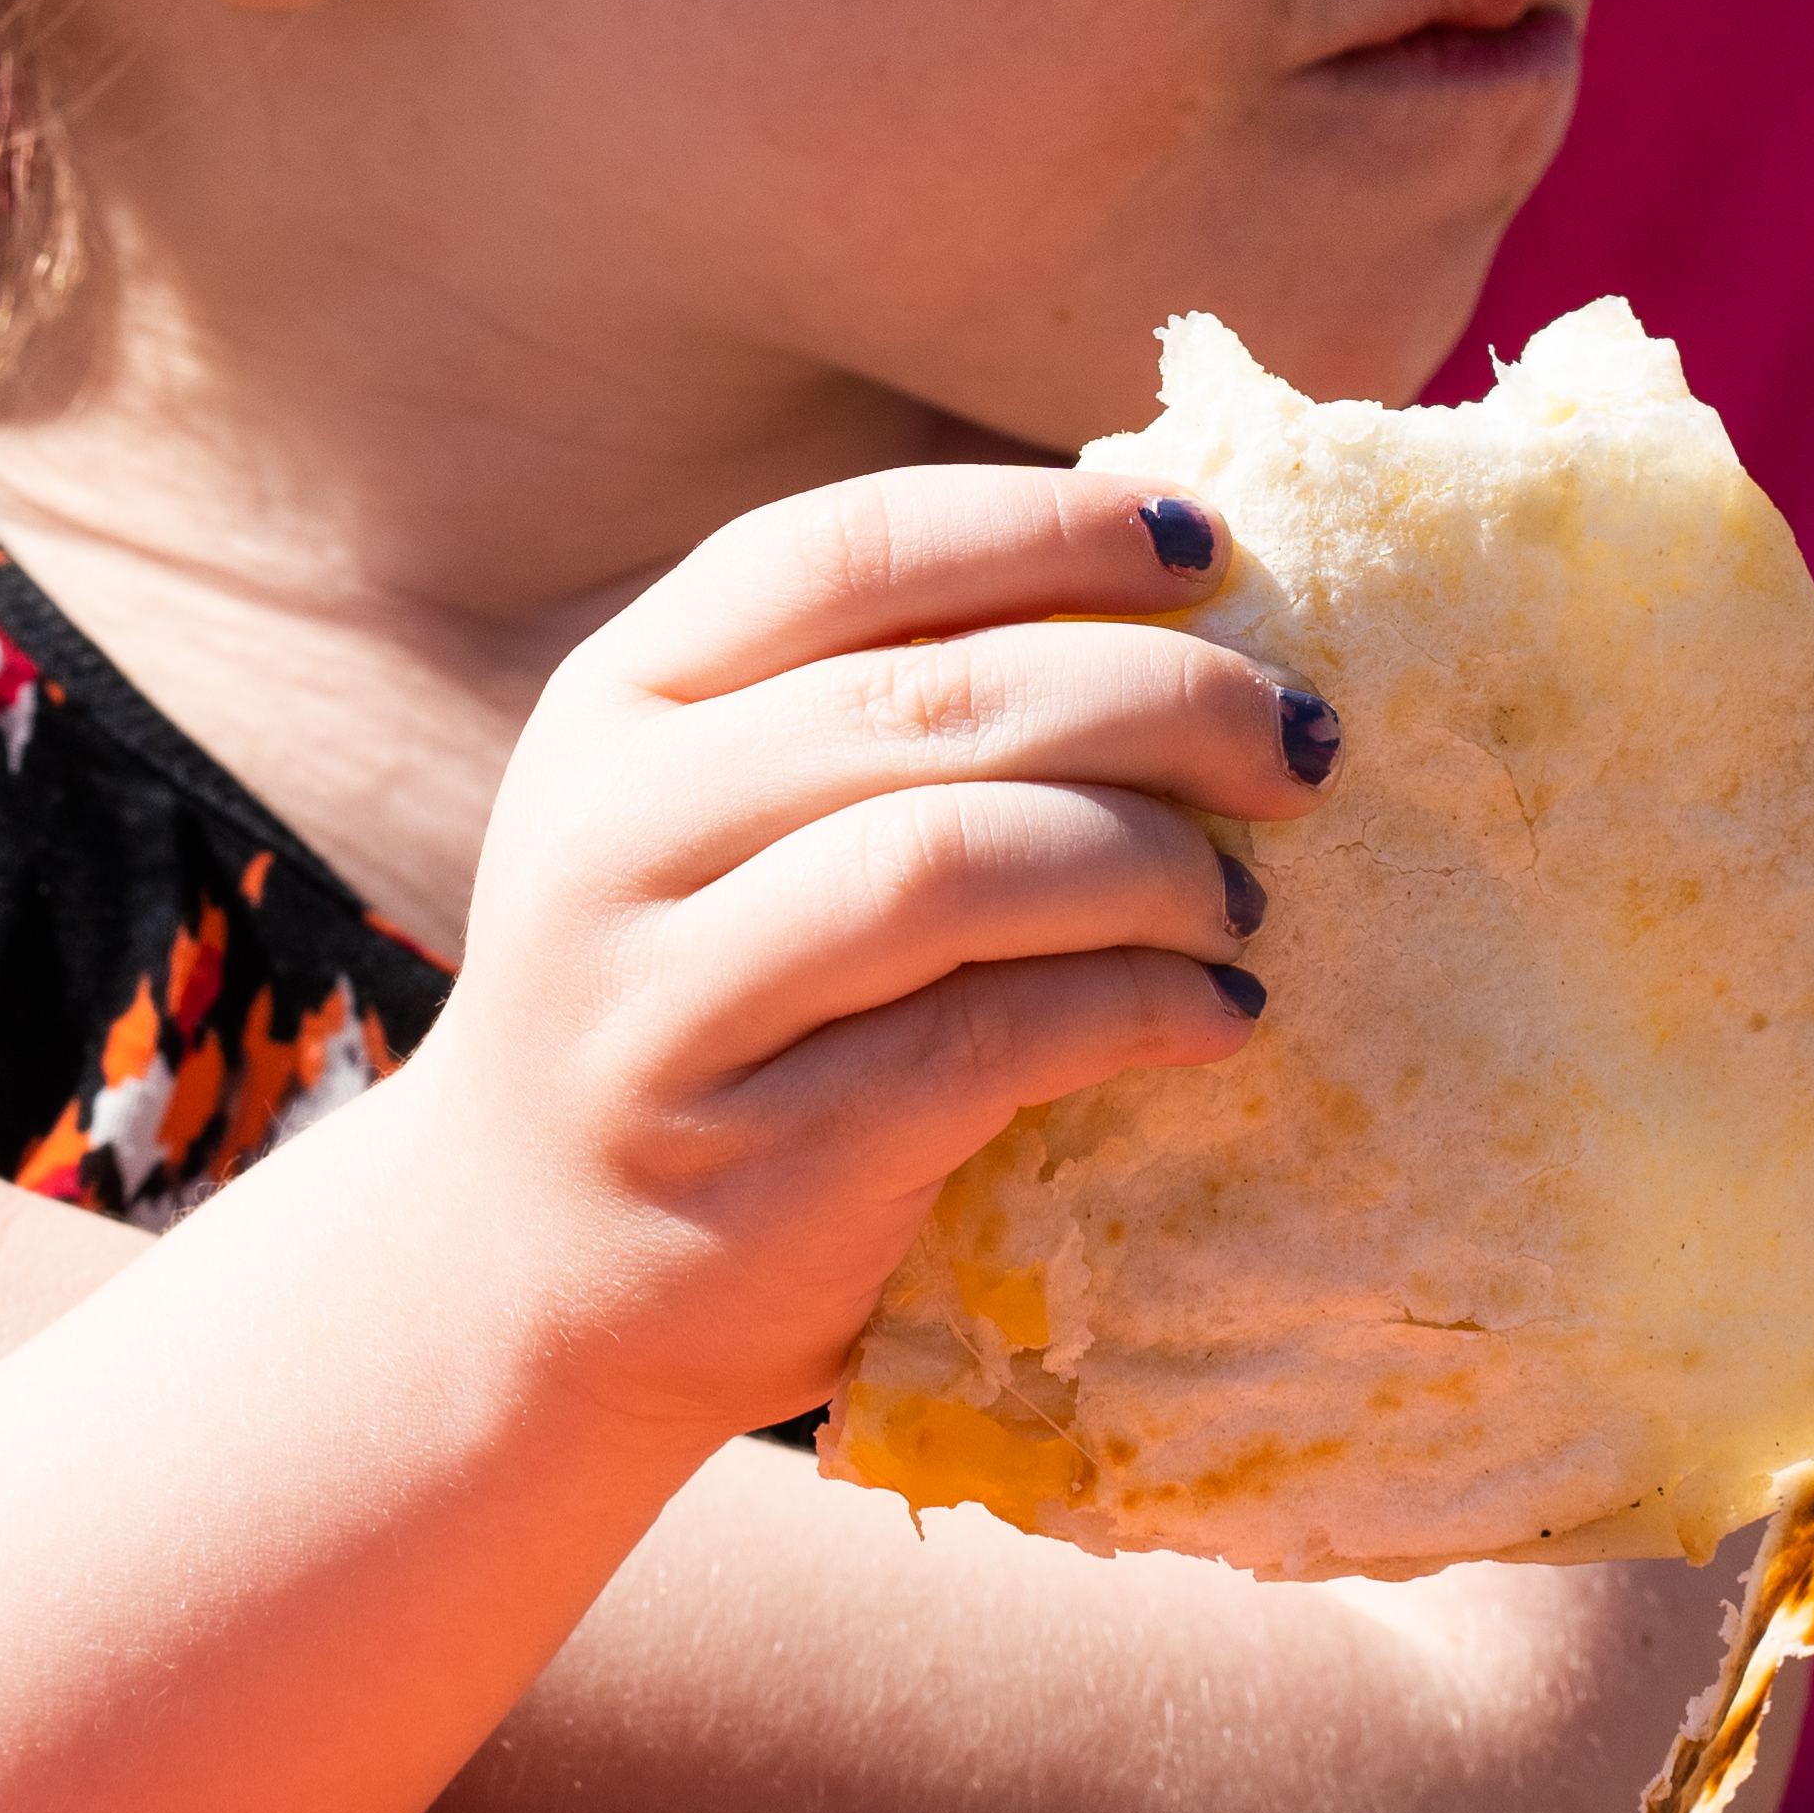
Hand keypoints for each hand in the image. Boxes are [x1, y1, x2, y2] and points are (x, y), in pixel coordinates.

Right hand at [384, 466, 1329, 1444]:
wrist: (517, 1285)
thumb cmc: (684, 1011)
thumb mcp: (707, 822)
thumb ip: (866, 713)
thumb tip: (1170, 604)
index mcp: (618, 701)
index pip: (844, 549)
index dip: (1046, 527)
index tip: (1207, 546)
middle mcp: (616, 832)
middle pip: (931, 699)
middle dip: (1159, 698)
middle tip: (1296, 742)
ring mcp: (669, 1003)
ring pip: (956, 860)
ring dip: (1152, 863)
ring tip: (1243, 898)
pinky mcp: (762, 1160)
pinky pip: (991, 1039)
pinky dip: (1139, 1007)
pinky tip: (1215, 1012)